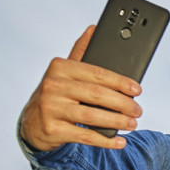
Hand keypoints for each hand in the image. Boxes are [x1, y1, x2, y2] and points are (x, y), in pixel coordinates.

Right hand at [18, 26, 143, 152]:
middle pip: (97, 95)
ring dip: (117, 121)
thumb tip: (94, 28)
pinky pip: (85, 136)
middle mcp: (53, 86)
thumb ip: (80, 52)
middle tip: (138, 110)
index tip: (137, 89)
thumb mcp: (64, 72)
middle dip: (122, 103)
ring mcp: (51, 108)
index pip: (97, 73)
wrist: (31, 123)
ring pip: (92, 116)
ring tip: (132, 124)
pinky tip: (119, 141)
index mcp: (60, 67)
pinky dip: (105, 140)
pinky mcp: (52, 129)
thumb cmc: (56, 94)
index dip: (120, 82)